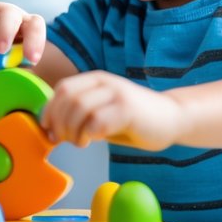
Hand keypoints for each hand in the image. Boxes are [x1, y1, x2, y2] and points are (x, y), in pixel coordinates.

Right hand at [0, 1, 47, 65]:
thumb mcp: (4, 68)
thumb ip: (12, 69)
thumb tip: (18, 79)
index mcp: (20, 27)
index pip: (34, 25)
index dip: (35, 39)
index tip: (32, 58)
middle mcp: (0, 15)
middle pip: (8, 13)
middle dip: (6, 30)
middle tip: (0, 50)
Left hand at [40, 71, 184, 150]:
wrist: (174, 118)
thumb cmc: (134, 120)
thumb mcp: (103, 112)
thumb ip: (80, 114)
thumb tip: (53, 129)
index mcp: (95, 80)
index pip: (62, 89)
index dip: (50, 110)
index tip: (48, 129)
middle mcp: (105, 82)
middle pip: (68, 99)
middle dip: (59, 123)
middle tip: (62, 140)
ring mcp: (117, 94)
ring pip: (80, 108)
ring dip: (73, 130)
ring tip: (80, 142)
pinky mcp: (128, 110)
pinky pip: (97, 121)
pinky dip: (88, 134)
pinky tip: (93, 140)